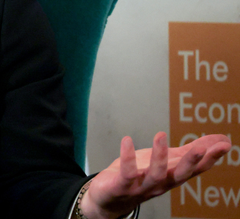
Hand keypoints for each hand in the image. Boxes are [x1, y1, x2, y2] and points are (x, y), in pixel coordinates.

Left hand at [80, 132, 231, 218]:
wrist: (109, 198)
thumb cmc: (140, 176)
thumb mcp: (167, 161)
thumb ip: (189, 152)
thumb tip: (220, 140)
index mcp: (173, 177)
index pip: (196, 169)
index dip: (210, 158)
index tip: (225, 145)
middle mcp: (161, 184)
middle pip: (180, 175)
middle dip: (192, 162)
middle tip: (202, 148)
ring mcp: (141, 187)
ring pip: (156, 175)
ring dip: (160, 156)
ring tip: (161, 135)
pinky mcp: (121, 186)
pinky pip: (126, 173)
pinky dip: (127, 157)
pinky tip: (127, 140)